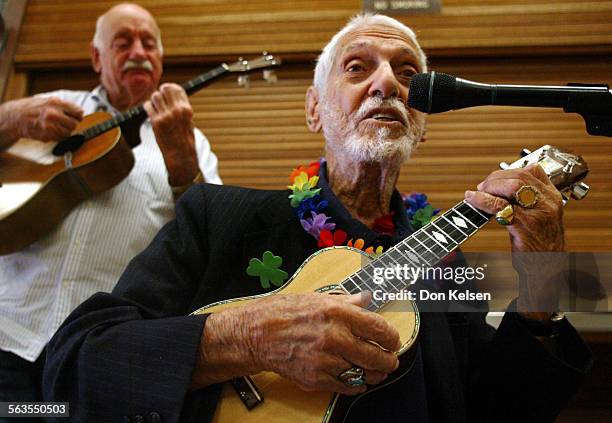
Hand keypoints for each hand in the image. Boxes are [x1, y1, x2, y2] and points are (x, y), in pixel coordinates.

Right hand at [0, 96, 82, 146]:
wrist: (16, 117)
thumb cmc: (32, 108)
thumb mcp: (47, 100)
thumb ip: (64, 105)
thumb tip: (80, 112)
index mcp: (55, 103)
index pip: (78, 112)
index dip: (78, 115)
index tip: (77, 117)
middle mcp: (53, 114)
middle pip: (74, 124)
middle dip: (71, 124)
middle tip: (64, 123)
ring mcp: (50, 126)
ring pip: (68, 133)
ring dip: (65, 131)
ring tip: (56, 127)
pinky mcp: (47, 136)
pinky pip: (60, 139)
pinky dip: (58, 136)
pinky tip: (51, 131)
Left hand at [143, 83, 198, 184]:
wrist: (180, 155)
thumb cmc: (184, 140)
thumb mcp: (188, 121)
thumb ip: (181, 107)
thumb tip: (172, 95)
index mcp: (187, 109)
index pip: (177, 89)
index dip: (171, 88)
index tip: (167, 91)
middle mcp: (177, 111)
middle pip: (165, 88)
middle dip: (161, 92)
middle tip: (160, 98)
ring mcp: (166, 116)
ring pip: (155, 96)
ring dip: (154, 100)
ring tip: (156, 107)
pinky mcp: (156, 122)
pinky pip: (148, 106)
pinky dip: (148, 107)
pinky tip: (151, 112)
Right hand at [192, 292, 400, 394]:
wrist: (256, 334)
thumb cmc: (283, 312)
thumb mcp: (317, 297)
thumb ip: (346, 301)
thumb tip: (366, 299)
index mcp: (337, 313)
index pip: (379, 328)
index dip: (392, 338)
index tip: (393, 341)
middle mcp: (334, 337)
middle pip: (377, 356)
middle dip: (389, 360)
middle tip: (391, 360)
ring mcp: (325, 360)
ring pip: (364, 374)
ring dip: (375, 374)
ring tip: (377, 371)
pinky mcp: (316, 378)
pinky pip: (346, 386)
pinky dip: (355, 384)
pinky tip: (357, 379)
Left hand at [464, 164, 566, 312]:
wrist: (546, 267)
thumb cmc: (538, 242)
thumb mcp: (537, 215)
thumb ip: (524, 199)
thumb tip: (496, 186)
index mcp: (551, 196)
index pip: (532, 170)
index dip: (508, 172)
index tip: (494, 180)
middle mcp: (548, 202)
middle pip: (519, 177)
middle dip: (495, 179)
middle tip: (482, 187)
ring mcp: (538, 213)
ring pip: (511, 188)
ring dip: (489, 187)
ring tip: (477, 194)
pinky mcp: (525, 225)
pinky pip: (500, 206)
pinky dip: (483, 201)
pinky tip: (473, 200)